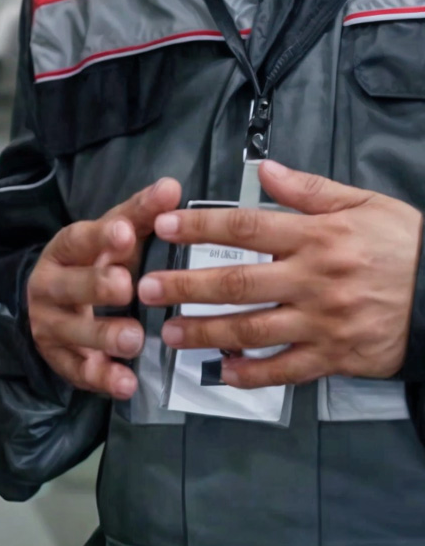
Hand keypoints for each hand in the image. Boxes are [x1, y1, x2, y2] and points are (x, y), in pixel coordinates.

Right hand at [28, 177, 182, 399]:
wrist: (49, 306)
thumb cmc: (94, 264)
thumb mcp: (114, 238)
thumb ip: (141, 215)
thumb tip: (172, 186)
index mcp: (64, 250)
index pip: (77, 239)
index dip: (100, 238)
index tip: (126, 233)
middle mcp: (50, 287)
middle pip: (68, 286)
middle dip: (95, 286)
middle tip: (126, 286)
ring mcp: (51, 326)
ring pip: (72, 332)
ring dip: (102, 335)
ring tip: (134, 339)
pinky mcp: (60, 360)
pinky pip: (79, 372)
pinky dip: (102, 379)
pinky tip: (126, 384)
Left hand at [138, 160, 422, 387]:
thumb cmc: (404, 244)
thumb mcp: (364, 204)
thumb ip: (310, 191)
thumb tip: (264, 170)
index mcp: (318, 236)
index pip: (247, 229)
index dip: (201, 226)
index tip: (164, 226)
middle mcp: (314, 280)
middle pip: (238, 284)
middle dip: (185, 286)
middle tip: (145, 288)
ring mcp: (323, 322)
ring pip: (253, 330)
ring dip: (207, 333)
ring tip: (171, 334)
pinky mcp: (335, 357)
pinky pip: (286, 369)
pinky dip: (254, 375)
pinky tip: (225, 373)